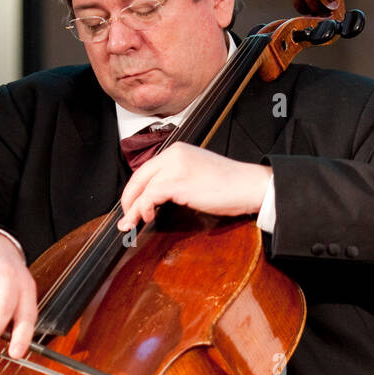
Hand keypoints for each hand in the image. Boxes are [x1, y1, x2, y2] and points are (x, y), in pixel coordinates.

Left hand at [116, 144, 271, 230]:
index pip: (146, 169)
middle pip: (139, 177)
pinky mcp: (178, 183)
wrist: (248, 185)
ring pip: (142, 188)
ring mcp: (176, 167)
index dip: (133, 189)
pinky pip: (150, 196)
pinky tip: (147, 218)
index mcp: (177, 151)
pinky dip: (143, 209)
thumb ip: (176, 179)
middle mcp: (174, 154)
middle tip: (125, 218)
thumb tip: (155, 197)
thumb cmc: (228, 185)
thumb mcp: (196, 175)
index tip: (129, 205)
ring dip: (133, 209)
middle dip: (127, 200)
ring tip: (130, 224)